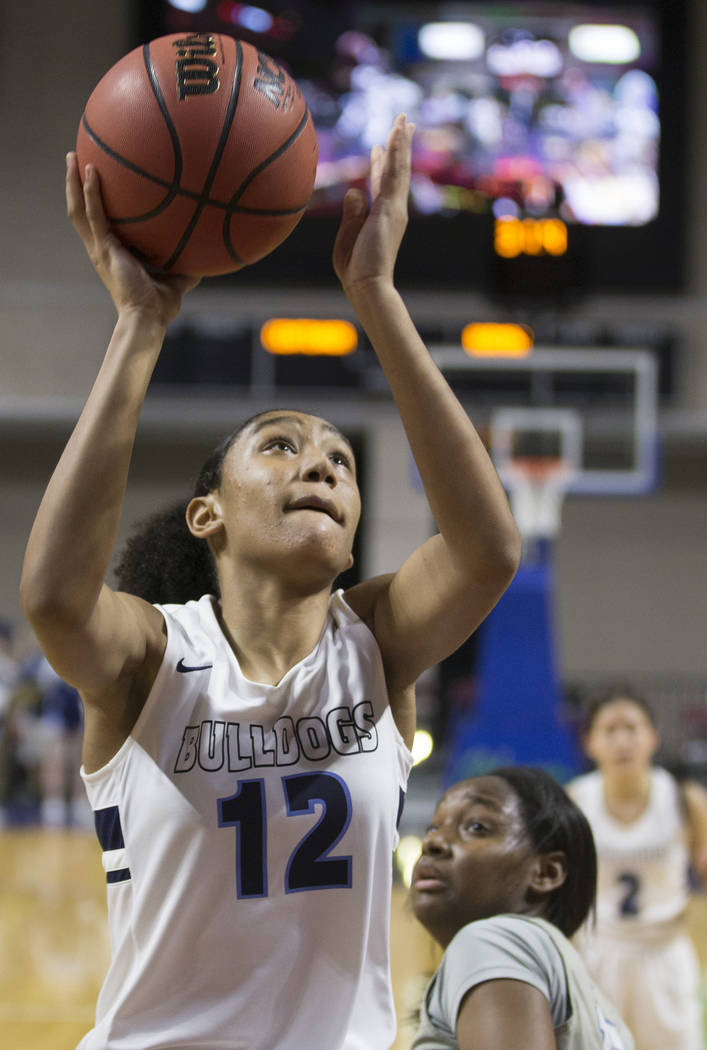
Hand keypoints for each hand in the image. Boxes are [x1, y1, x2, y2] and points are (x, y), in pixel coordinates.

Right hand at [66, 152, 199, 326]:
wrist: (147, 320)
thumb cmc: (159, 307)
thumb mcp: (176, 281)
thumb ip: (187, 268)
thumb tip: (206, 258)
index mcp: (112, 255)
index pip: (97, 224)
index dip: (93, 204)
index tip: (95, 184)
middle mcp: (100, 249)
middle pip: (80, 211)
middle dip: (74, 185)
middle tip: (75, 159)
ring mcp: (100, 249)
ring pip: (78, 210)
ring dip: (72, 182)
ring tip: (72, 156)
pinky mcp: (104, 249)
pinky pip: (94, 215)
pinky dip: (91, 193)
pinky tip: (92, 171)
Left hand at [333, 114, 413, 297]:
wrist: (367, 284)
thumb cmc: (355, 269)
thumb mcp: (348, 235)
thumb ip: (352, 213)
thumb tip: (354, 191)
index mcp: (380, 215)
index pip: (381, 183)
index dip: (382, 163)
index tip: (380, 147)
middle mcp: (392, 208)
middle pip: (396, 170)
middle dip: (399, 146)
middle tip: (403, 124)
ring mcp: (394, 207)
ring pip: (399, 167)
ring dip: (400, 141)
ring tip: (403, 120)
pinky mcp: (391, 207)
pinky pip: (395, 173)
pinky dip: (396, 152)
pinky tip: (397, 134)